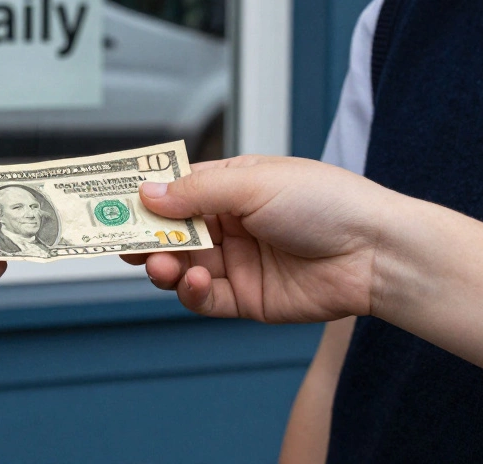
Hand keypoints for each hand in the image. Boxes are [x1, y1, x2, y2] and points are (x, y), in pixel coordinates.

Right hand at [121, 156, 407, 322]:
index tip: (105, 202)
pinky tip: (199, 282)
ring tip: (162, 266)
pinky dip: (192, 292)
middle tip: (120, 242)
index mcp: (231, 186)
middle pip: (169, 231)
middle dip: (143, 236)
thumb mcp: (254, 184)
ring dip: (163, 266)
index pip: (173, 189)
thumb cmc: (328, 202)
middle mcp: (229, 223)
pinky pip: (203, 298)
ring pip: (180, 266)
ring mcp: (237, 261)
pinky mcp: (247, 299)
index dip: (140, 196)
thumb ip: (195, 193)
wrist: (377, 253)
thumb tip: (145, 194)